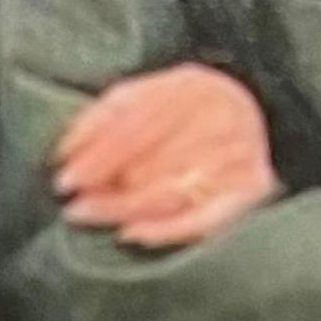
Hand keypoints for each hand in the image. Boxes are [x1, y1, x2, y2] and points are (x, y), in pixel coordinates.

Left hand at [52, 62, 278, 249]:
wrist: (254, 117)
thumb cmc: (185, 111)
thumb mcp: (148, 95)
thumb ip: (106, 116)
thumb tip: (67, 153)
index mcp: (193, 86)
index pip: (137, 124)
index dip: (97, 154)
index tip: (65, 179)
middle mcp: (222, 115)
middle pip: (153, 161)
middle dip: (108, 188)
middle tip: (75, 208)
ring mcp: (241, 153)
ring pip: (172, 191)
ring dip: (125, 209)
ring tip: (92, 217)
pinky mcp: (252, 189)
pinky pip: (203, 218)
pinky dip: (166, 230)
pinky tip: (133, 233)